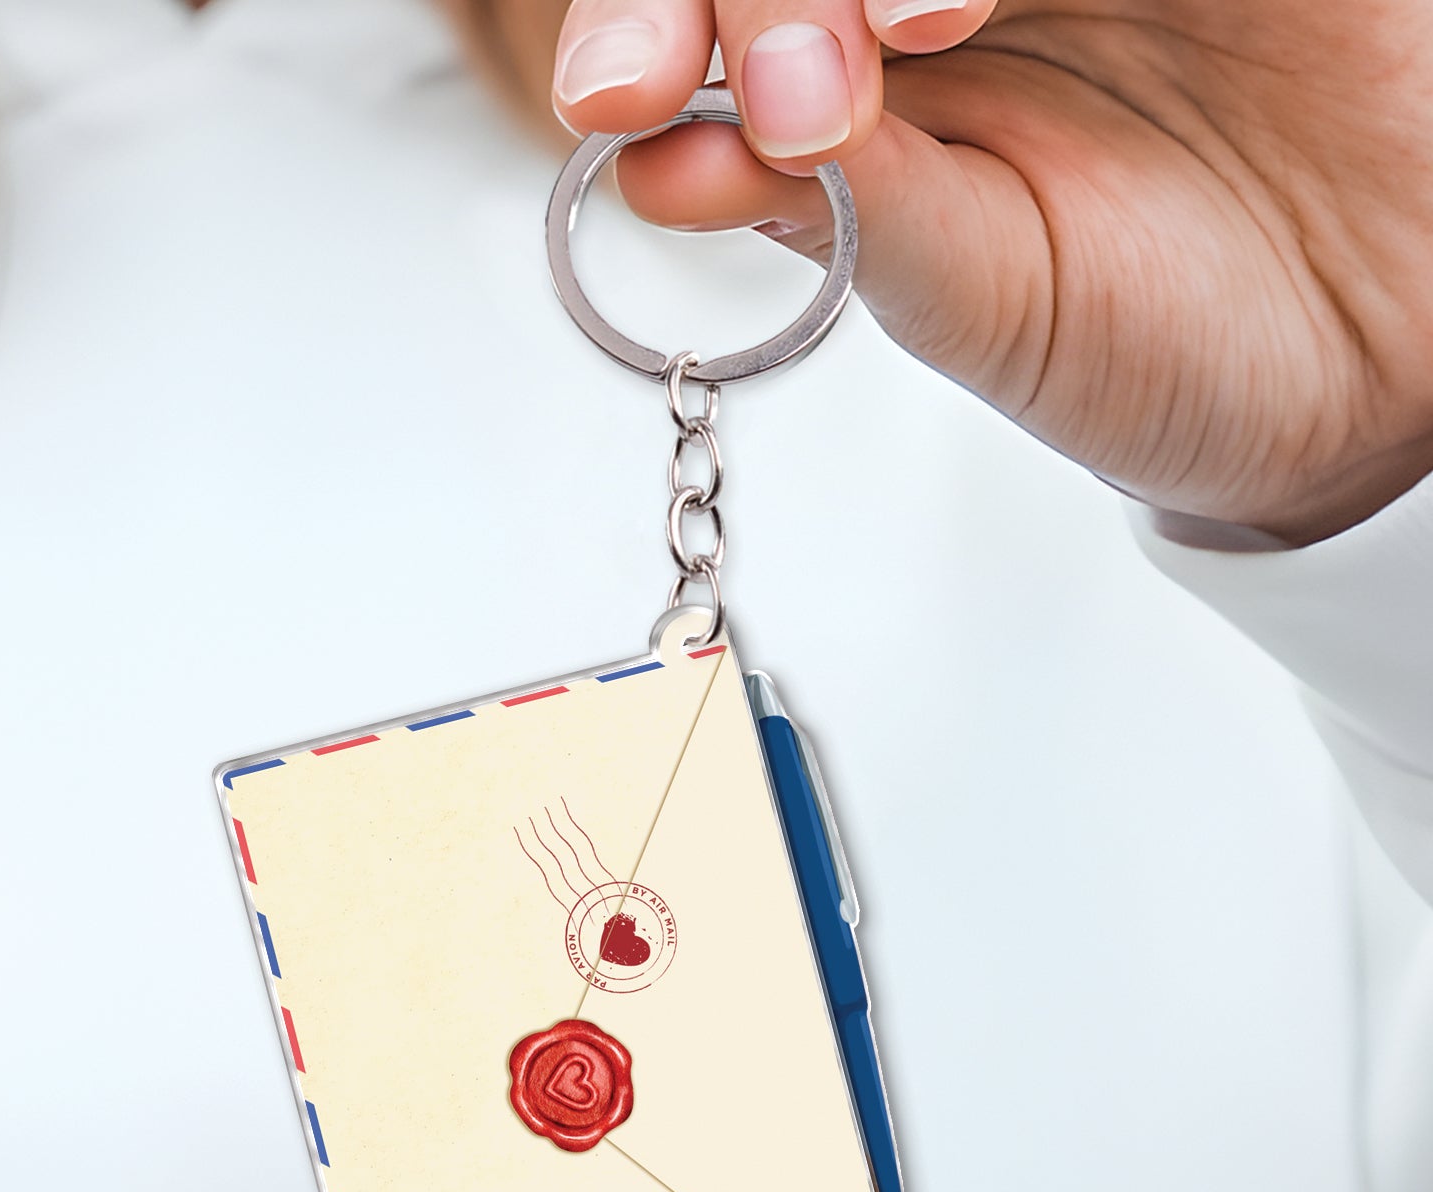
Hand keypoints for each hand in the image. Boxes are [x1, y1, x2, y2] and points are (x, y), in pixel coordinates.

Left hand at [549, 0, 1432, 541]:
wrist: (1361, 369)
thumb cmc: (1156, 344)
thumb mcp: (974, 296)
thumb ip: (834, 214)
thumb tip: (648, 165)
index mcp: (878, 74)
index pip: (733, 0)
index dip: (651, 18)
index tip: (617, 93)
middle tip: (719, 75)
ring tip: (873, 54)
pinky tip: (945, 5)